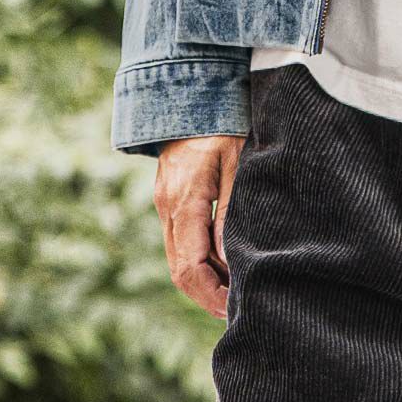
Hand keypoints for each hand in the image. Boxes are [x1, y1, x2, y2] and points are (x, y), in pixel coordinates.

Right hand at [153, 132, 247, 317]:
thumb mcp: (237, 163)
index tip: (234, 309)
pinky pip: (180, 239)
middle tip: (236, 310)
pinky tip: (223, 261)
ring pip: (178, 257)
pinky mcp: (170, 197)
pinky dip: (199, 257)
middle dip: (206, 294)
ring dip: (203, 277)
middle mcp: (167, 208)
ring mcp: (164, 203)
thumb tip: (231, 261)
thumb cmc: (221, 122)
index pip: (190, 267)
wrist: (190, 92)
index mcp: (183, 202)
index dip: (210, 294)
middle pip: (180, 269)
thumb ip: (231, 212)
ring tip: (234, 290)